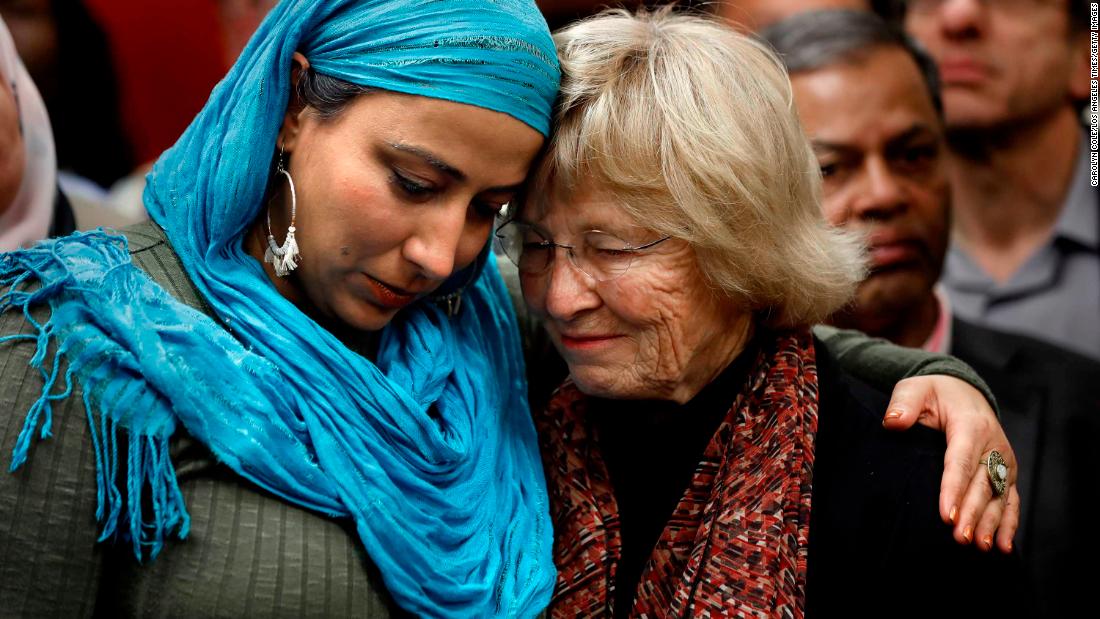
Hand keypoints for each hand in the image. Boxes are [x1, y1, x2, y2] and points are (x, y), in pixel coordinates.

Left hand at [882, 375, 1017, 552]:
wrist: (964, 392)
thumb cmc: (935, 393)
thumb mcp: (916, 389)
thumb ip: (905, 403)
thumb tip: (893, 422)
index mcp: (971, 426)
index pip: (961, 462)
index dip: (954, 489)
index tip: (947, 515)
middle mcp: (993, 445)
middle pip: (982, 484)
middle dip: (973, 513)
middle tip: (960, 537)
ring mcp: (1003, 461)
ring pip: (1000, 496)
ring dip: (992, 523)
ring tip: (981, 546)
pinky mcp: (1007, 473)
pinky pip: (1010, 500)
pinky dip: (1008, 523)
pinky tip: (1002, 546)